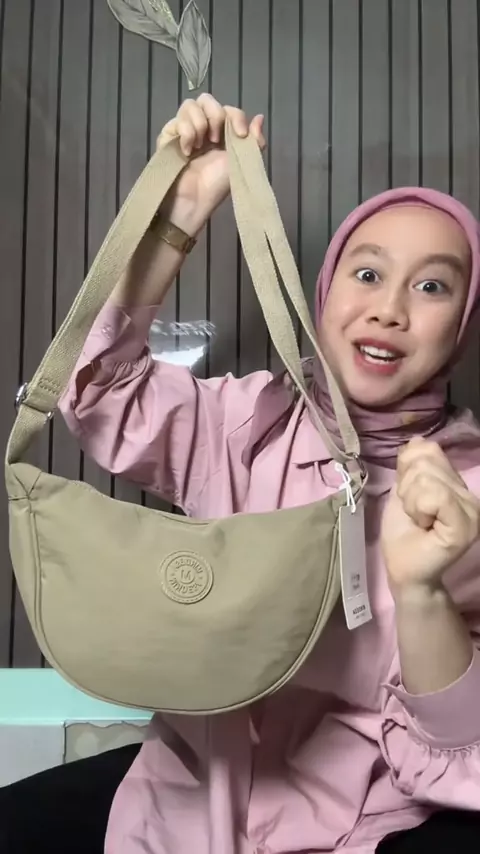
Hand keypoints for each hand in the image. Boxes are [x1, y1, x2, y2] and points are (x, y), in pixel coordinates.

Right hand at [157, 94, 265, 228]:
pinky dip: (186, 133)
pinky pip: (176, 120)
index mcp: (221, 134)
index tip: (241, 134)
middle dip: (215, 115)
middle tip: (217, 139)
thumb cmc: (217, 185)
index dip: (235, 116)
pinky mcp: (168, 137)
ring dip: (199, 123)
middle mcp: (202, 129)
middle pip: (206, 99)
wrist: (194, 200)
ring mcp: (184, 131)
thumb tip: (259, 116)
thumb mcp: (243, 162)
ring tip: (200, 146)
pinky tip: (188, 151)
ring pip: (190, 105)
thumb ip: (254, 140)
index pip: (227, 109)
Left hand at [381, 437, 479, 595]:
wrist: (404, 571)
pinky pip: (436, 495)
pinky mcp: (466, 525)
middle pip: (426, 462)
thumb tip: (418, 440)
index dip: (407, 472)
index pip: (429, 451)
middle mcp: (470, 495)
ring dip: (411, 500)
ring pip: (428, 478)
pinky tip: (424, 525)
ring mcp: (472, 510)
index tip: (411, 500)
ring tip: (420, 520)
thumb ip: (410, 466)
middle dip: (408, 488)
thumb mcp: (402, 491)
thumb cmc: (403, 534)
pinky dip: (418, 508)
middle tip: (415, 514)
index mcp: (457, 485)